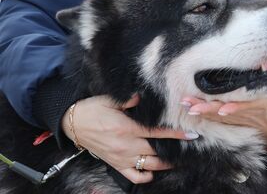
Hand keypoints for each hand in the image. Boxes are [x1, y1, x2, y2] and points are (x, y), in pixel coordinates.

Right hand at [61, 94, 198, 183]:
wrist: (73, 124)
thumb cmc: (93, 109)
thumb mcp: (110, 99)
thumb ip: (130, 99)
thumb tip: (145, 95)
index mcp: (127, 128)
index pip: (157, 132)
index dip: (176, 134)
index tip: (191, 134)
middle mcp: (126, 145)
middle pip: (157, 150)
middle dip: (175, 149)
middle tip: (188, 146)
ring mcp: (121, 157)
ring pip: (149, 165)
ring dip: (165, 164)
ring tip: (177, 159)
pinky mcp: (115, 164)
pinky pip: (133, 176)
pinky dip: (145, 176)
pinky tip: (153, 170)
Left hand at [181, 77, 266, 147]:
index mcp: (263, 102)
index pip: (248, 105)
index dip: (236, 108)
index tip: (223, 110)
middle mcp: (249, 111)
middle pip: (228, 110)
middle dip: (210, 108)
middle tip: (193, 106)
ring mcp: (239, 117)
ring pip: (219, 115)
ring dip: (203, 111)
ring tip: (188, 106)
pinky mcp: (232, 121)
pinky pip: (216, 119)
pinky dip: (205, 115)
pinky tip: (192, 111)